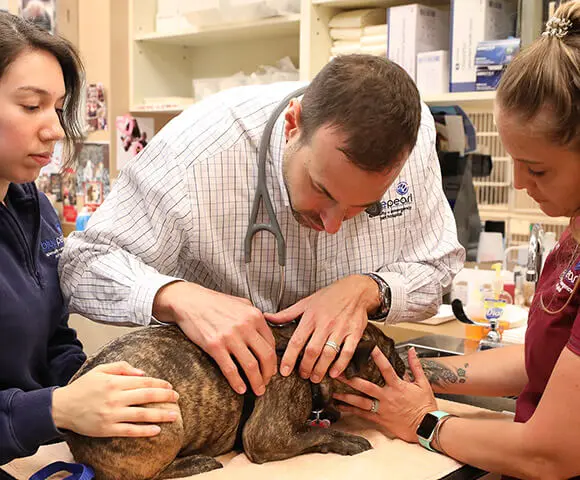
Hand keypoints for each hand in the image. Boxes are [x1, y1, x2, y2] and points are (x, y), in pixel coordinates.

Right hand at [52, 361, 178, 436]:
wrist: (62, 407)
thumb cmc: (83, 387)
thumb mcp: (101, 370)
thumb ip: (122, 368)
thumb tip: (143, 373)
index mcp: (115, 382)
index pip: (144, 382)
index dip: (160, 384)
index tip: (170, 386)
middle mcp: (115, 398)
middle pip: (147, 396)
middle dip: (165, 397)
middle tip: (177, 398)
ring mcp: (112, 415)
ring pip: (142, 414)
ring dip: (160, 415)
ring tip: (174, 415)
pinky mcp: (107, 429)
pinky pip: (130, 431)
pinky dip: (145, 431)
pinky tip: (157, 430)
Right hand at [153, 281, 276, 395]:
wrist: (189, 301)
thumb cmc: (215, 303)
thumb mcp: (241, 303)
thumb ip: (254, 316)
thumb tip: (266, 332)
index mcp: (254, 315)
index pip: (271, 343)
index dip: (273, 360)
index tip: (271, 370)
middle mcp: (245, 326)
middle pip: (266, 356)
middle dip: (268, 374)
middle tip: (267, 383)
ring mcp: (230, 336)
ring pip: (251, 366)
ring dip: (257, 382)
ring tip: (258, 390)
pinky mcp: (214, 345)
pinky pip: (230, 369)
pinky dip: (237, 382)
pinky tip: (240, 389)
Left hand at [264, 275, 378, 382]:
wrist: (356, 289)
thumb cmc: (329, 296)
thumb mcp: (306, 302)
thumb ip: (287, 314)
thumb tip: (268, 317)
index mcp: (311, 317)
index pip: (296, 341)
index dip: (289, 358)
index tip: (284, 371)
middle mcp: (325, 324)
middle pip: (312, 351)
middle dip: (305, 367)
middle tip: (302, 375)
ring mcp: (341, 329)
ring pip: (329, 354)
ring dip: (320, 369)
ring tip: (315, 377)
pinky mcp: (355, 333)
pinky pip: (347, 352)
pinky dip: (340, 365)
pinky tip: (333, 373)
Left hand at [333, 347, 437, 442]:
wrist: (426, 427)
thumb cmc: (425, 406)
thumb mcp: (423, 383)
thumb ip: (415, 366)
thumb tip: (411, 350)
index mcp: (398, 385)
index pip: (385, 368)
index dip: (377, 357)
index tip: (368, 347)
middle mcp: (387, 396)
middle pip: (366, 386)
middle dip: (350, 379)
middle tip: (337, 373)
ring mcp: (382, 408)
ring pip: (361, 402)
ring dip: (346, 397)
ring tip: (333, 392)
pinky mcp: (380, 419)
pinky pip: (362, 415)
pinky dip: (350, 411)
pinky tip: (340, 407)